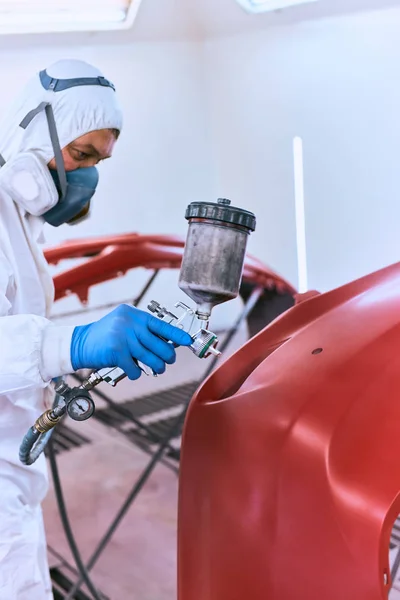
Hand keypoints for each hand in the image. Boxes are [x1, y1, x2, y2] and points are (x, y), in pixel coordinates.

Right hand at [70, 304, 191, 379]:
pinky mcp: (116, 352)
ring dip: (156, 367)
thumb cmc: (105, 335)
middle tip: (167, 361)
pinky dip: (136, 373)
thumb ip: (143, 331)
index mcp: (135, 315)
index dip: (177, 334)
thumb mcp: (125, 325)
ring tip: (156, 369)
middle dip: (167, 357)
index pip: (161, 325)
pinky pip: (135, 368)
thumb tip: (166, 342)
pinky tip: (133, 371)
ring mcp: (123, 337)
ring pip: (151, 359)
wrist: (80, 343)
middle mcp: (130, 324)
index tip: (187, 341)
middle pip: (160, 345)